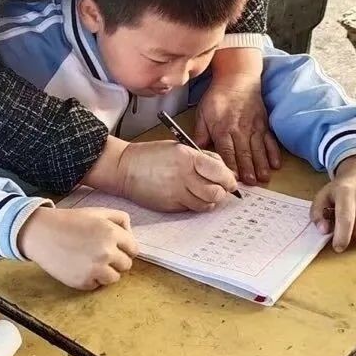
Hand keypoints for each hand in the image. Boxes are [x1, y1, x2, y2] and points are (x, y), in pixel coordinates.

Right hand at [18, 206, 138, 290]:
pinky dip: (91, 279)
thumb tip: (131, 236)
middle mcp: (106, 252)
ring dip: (106, 272)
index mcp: (112, 233)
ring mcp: (95, 269)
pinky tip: (79, 266)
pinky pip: (97, 285)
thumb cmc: (69, 221)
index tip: (113, 246)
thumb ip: (120, 218)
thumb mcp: (96, 212)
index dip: (124, 248)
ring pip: (114, 278)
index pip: (134, 250)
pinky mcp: (83, 282)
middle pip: (126, 265)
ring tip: (90, 261)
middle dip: (115, 260)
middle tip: (98, 253)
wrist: (41, 233)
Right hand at [117, 140, 236, 212]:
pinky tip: (188, 196)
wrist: (124, 168)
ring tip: (203, 192)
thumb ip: (203, 157)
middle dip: (221, 192)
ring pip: (206, 204)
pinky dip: (195, 204)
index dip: (229, 179)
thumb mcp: (180, 147)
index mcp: (188, 157)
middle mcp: (185, 176)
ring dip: (209, 200)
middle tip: (218, 188)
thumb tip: (223, 170)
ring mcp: (177, 193)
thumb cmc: (151, 155)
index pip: (220, 172)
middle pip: (216, 192)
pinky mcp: (170, 205)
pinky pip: (191, 208)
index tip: (230, 181)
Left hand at [194, 48, 280, 184]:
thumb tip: (196, 151)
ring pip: (258, 149)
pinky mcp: (264, 123)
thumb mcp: (203, 113)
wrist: (238, 77)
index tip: (231, 180)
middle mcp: (240, 129)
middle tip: (250, 184)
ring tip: (263, 178)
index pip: (226, 152)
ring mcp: (254, 126)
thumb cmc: (218, 96)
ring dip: (261, 165)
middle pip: (244, 153)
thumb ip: (201, 133)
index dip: (229, 167)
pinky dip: (274, 153)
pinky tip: (276, 164)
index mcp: (222, 128)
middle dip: (247, 169)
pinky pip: (270, 140)